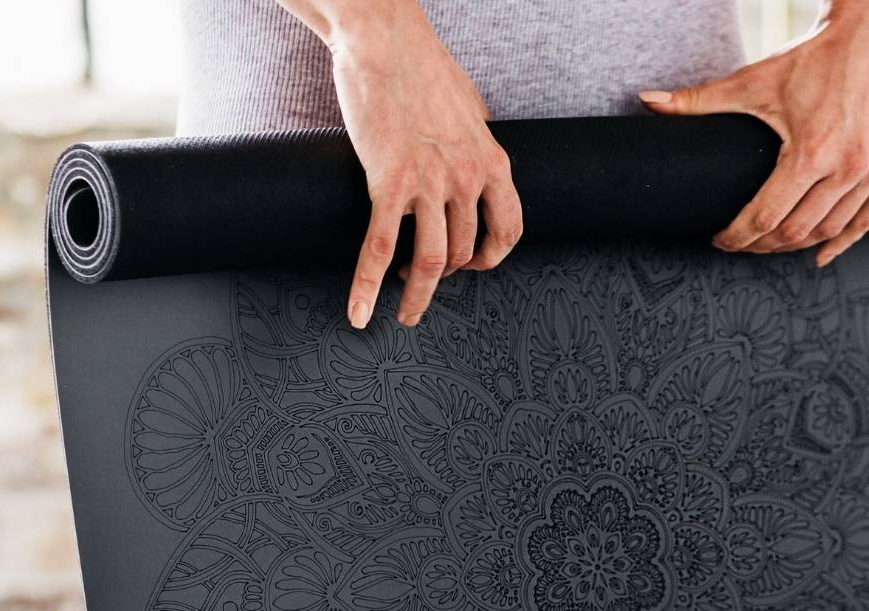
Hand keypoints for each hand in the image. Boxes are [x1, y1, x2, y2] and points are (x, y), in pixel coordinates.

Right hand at [281, 0, 522, 327]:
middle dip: (444, 276)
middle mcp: (467, 178)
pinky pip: (379, 249)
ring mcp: (430, 183)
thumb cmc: (423, 69)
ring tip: (405, 313)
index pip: (508, 232)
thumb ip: (479, 143)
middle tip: (422, 283)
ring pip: (429, 262)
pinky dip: (366, 288)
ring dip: (416, 298)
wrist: (385, 38)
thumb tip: (480, 162)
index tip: (470, 266)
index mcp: (493, 164)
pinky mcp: (389, 182)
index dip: (490, 259)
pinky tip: (359, 313)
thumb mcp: (470, 109)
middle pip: (463, 252)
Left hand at [639, 0, 868, 266]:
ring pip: (829, 232)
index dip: (736, 237)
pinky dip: (843, 242)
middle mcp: (850, 166)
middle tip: (743, 242)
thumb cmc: (812, 56)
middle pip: (794, 233)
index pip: (764, 218)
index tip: (721, 240)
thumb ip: (697, 100)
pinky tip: (820, 253)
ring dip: (796, 246)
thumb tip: (646, 101)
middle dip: (761, 245)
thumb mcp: (751, 81)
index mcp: (812, 152)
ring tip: (772, 242)